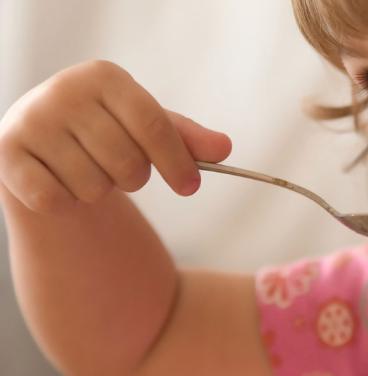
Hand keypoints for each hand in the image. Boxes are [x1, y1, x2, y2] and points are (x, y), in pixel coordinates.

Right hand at [0, 60, 231, 212]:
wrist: (43, 144)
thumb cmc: (107, 132)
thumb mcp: (148, 128)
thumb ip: (188, 139)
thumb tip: (225, 148)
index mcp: (105, 77)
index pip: (154, 126)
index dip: (177, 162)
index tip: (191, 187)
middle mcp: (64, 91)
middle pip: (128, 162)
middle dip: (135, 178)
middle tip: (124, 169)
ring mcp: (32, 120)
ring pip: (93, 187)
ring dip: (100, 191)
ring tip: (88, 170)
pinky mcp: (7, 153)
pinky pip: (55, 200)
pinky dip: (67, 203)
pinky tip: (60, 183)